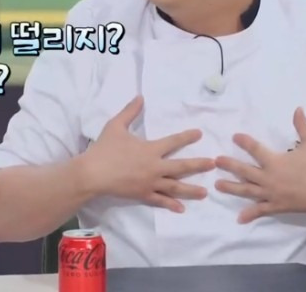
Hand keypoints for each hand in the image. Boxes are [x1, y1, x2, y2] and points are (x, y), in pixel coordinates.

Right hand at [80, 96, 215, 212]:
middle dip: (198, 165)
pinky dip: (171, 205)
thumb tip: (140, 97)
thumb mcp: (116, 126)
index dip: (187, 136)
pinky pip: (160, 201)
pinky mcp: (142, 195)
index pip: (173, 141)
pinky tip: (181, 208)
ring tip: (205, 193)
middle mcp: (154, 167)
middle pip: (181, 166)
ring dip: (191, 190)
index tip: (199, 134)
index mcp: (150, 149)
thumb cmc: (104, 149)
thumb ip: (130, 111)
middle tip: (213, 164)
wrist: (92, 174)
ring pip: (175, 187)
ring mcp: (150, 183)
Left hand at [215, 107, 305, 222]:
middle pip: (245, 172)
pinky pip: (261, 211)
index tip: (234, 136)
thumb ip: (302, 125)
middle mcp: (270, 179)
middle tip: (216, 161)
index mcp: (276, 162)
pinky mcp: (278, 207)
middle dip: (229, 166)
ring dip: (231, 188)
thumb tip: (297, 108)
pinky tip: (239, 219)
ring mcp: (272, 195)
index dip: (244, 142)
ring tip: (217, 185)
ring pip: (247, 191)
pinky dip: (249, 215)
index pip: (256, 150)